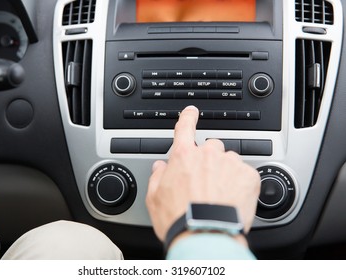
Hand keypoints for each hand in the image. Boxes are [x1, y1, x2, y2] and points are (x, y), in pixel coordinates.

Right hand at [146, 106, 260, 245]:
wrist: (205, 236)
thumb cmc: (179, 219)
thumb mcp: (155, 198)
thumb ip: (157, 177)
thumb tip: (160, 167)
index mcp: (184, 156)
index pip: (185, 127)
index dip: (188, 117)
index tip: (192, 112)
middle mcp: (207, 155)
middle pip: (210, 148)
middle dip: (209, 160)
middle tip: (206, 182)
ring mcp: (230, 163)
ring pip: (229, 160)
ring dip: (225, 172)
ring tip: (220, 195)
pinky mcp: (248, 176)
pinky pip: (245, 173)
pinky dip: (241, 183)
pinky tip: (232, 199)